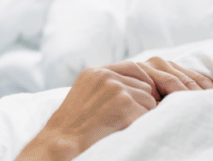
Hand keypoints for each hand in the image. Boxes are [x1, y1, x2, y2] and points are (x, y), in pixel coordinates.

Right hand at [16, 57, 212, 160]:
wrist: (61, 144)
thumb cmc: (74, 130)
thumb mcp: (87, 97)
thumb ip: (108, 86)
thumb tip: (145, 88)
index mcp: (95, 71)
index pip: (135, 68)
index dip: (144, 85)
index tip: (144, 100)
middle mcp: (105, 74)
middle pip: (147, 83)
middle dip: (145, 102)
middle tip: (125, 119)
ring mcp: (114, 87)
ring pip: (151, 99)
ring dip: (143, 115)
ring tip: (119, 126)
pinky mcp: (123, 103)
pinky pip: (150, 113)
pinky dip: (143, 124)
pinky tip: (123, 130)